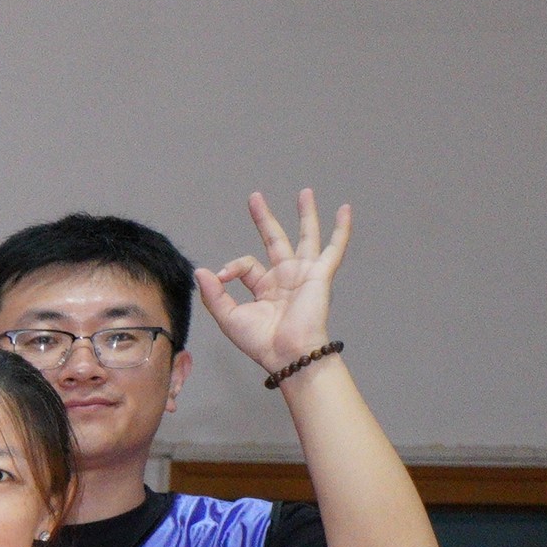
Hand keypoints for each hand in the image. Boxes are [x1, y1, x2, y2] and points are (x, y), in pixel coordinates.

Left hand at [194, 188, 351, 379]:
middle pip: (274, 239)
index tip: (221, 276)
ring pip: (306, 237)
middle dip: (265, 219)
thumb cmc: (261, 341)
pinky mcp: (320, 275)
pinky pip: (334, 248)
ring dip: (306, 214)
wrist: (287, 353)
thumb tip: (201, 270)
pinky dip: (342, 229)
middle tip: (255, 197)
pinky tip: (346, 210)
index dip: (231, 266)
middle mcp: (285, 277)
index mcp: (264, 288)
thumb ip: (214, 294)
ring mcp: (304, 274)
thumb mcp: (229, 317)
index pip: (246, 264)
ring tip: (305, 192)